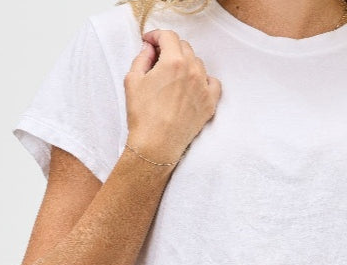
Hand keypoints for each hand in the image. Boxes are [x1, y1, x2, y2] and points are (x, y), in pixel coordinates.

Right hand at [124, 30, 221, 164]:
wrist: (156, 146)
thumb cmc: (143, 116)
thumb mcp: (133, 81)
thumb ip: (142, 58)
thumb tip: (149, 49)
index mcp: (173, 61)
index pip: (169, 36)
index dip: (157, 36)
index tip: (150, 42)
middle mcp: (192, 71)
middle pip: (184, 47)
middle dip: (170, 49)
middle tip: (159, 59)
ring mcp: (203, 87)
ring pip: (198, 63)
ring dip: (186, 64)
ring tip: (174, 76)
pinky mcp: (209, 104)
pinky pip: (213, 83)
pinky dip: (204, 80)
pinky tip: (193, 85)